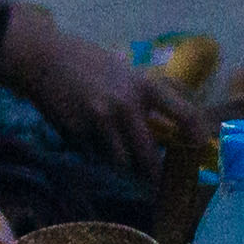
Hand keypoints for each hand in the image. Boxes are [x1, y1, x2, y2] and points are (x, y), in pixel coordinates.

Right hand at [0, 7, 206, 174]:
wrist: (43, 59)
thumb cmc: (87, 62)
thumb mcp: (123, 71)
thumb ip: (143, 97)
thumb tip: (168, 126)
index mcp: (142, 86)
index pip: (183, 113)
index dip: (196, 134)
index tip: (199, 149)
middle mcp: (125, 105)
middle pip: (147, 155)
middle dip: (152, 174)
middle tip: (156, 184)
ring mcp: (99, 121)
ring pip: (119, 161)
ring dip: (119, 163)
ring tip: (113, 154)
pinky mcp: (77, 133)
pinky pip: (93, 155)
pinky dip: (94, 153)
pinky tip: (85, 135)